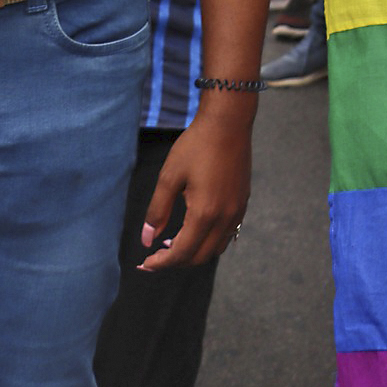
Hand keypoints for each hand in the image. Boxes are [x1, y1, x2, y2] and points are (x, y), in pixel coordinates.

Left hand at [140, 106, 252, 269]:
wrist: (228, 123)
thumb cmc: (196, 146)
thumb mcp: (169, 177)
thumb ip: (157, 211)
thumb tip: (147, 240)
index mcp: (205, 213)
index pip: (182, 253)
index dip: (161, 263)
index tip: (144, 263)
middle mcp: (225, 217)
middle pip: (200, 257)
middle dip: (176, 261)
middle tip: (155, 255)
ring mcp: (237, 211)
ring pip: (216, 249)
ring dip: (194, 252)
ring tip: (173, 243)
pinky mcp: (242, 202)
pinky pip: (227, 234)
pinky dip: (209, 241)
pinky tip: (195, 228)